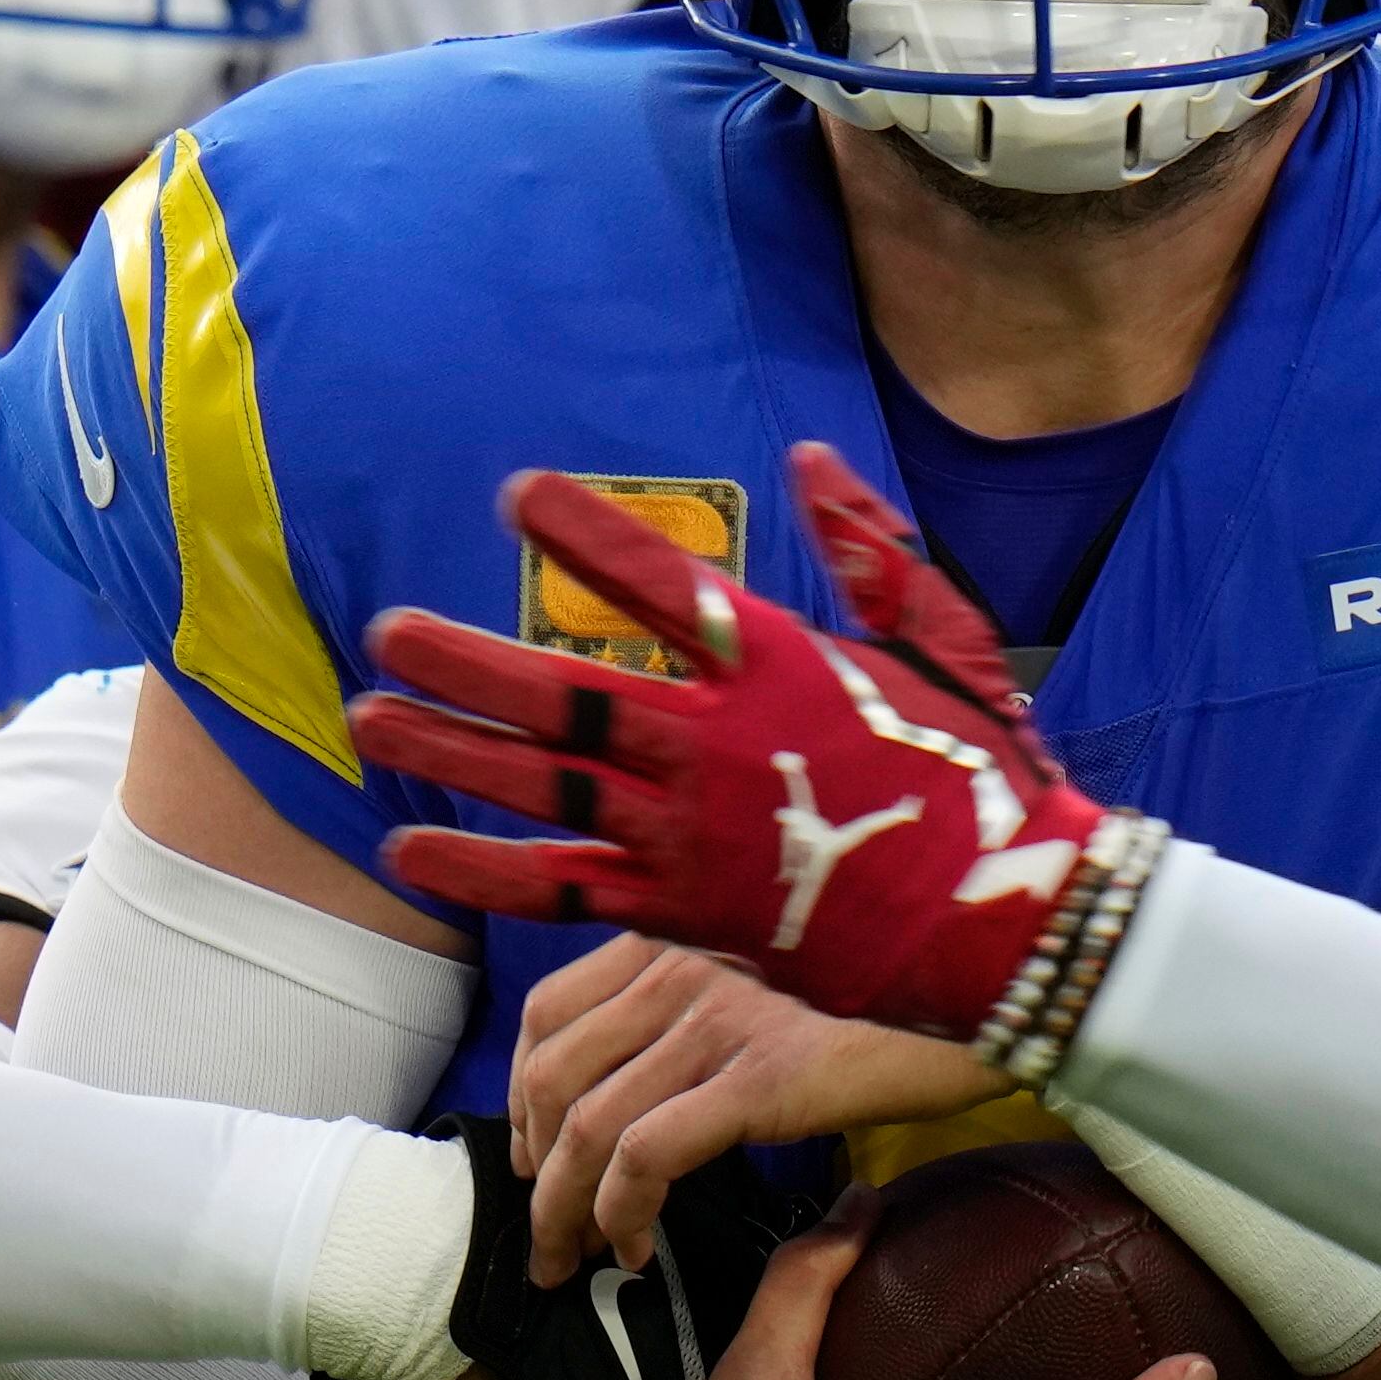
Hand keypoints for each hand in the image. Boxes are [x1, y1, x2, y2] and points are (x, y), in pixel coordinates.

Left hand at [354, 444, 1108, 1038]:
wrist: (1006, 921)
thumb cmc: (979, 772)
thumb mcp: (944, 641)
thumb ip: (868, 550)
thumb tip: (810, 457)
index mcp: (781, 666)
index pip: (661, 583)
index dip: (583, 536)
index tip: (516, 495)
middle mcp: (717, 746)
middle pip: (567, 698)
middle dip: (468, 662)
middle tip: (389, 631)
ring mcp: (691, 836)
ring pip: (544, 788)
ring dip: (453, 752)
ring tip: (374, 717)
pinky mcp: (682, 914)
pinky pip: (560, 888)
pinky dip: (482, 869)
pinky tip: (411, 845)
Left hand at [511, 933, 1001, 1282]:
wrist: (989, 997)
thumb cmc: (886, 1002)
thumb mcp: (771, 983)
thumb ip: (697, 1009)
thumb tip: (631, 1090)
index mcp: (679, 931)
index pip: (549, 1010)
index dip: (523, 1095)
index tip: (535, 1154)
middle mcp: (685, 961)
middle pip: (554, 1076)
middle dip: (534, 1171)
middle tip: (550, 1235)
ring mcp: (721, 1016)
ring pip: (589, 1126)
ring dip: (567, 1211)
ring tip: (583, 1260)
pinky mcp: (763, 1074)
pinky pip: (648, 1155)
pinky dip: (624, 1213)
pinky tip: (641, 1248)